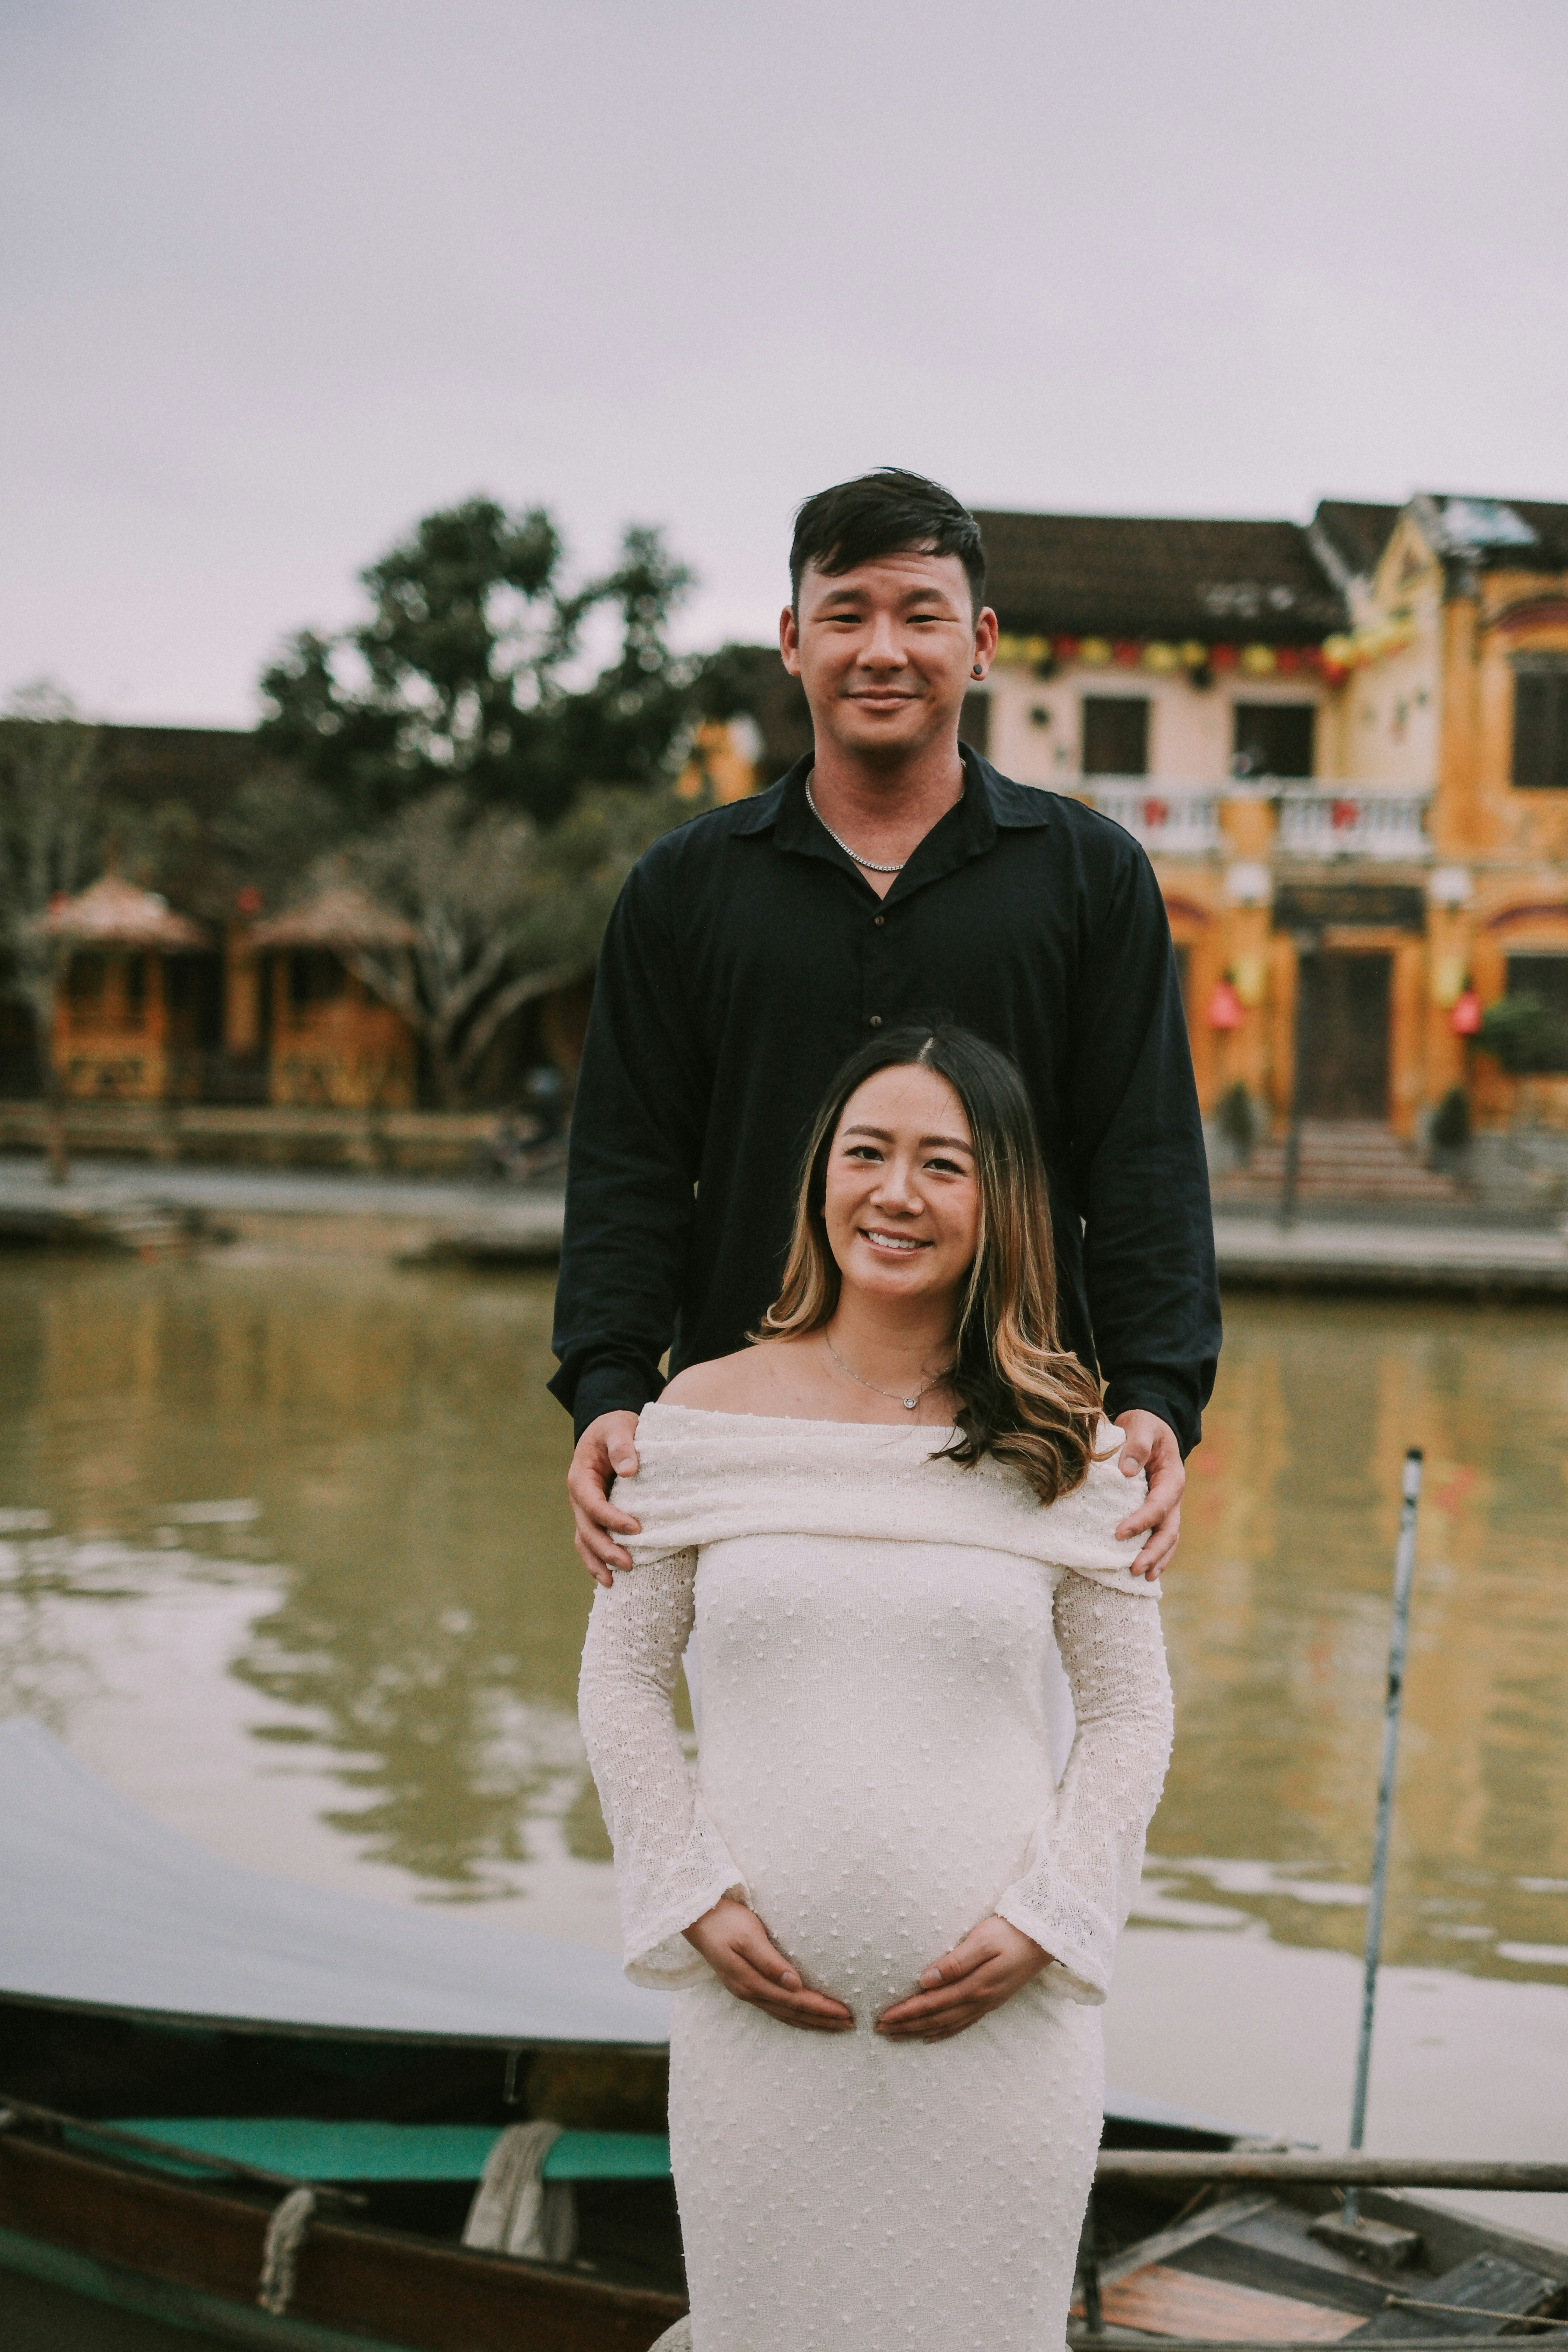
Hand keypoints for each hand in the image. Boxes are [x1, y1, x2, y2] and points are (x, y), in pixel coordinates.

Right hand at [568, 1411, 642, 1586]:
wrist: (609, 1429)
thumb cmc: (614, 1428)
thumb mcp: (618, 1428)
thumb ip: (622, 1445)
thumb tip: (629, 1470)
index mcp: (580, 1477)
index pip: (592, 1503)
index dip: (611, 1518)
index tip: (635, 1528)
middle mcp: (579, 1497)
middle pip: (586, 1529)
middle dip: (605, 1549)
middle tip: (628, 1564)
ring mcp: (584, 1509)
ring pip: (585, 1541)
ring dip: (598, 1562)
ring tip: (614, 1582)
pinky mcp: (595, 1516)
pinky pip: (591, 1541)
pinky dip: (597, 1560)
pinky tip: (609, 1577)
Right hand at [683, 1898, 854, 2032]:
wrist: (696, 1917)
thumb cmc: (725, 1921)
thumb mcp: (748, 1936)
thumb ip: (770, 1961)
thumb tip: (795, 1984)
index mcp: (752, 1982)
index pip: (795, 2000)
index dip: (821, 2008)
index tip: (846, 2012)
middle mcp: (750, 1992)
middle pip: (793, 2013)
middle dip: (822, 2020)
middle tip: (850, 2024)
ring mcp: (746, 1991)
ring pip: (784, 2014)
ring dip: (810, 2021)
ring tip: (834, 2025)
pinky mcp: (745, 1985)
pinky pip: (776, 2008)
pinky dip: (794, 2016)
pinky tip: (802, 2017)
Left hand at [875, 1916, 1049, 2043]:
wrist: (1044, 1937)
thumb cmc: (1011, 1932)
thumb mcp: (982, 1940)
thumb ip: (954, 1962)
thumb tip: (924, 1980)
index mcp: (974, 1986)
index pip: (931, 2003)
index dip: (905, 2012)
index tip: (882, 2017)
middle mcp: (978, 2000)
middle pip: (935, 2018)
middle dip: (906, 2025)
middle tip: (880, 2030)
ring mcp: (986, 2003)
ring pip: (946, 2024)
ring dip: (920, 2031)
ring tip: (897, 2036)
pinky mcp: (992, 2001)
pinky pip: (963, 2023)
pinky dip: (945, 2032)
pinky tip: (932, 2036)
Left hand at [1111, 1408, 1182, 1580]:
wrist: (1152, 1425)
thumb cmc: (1145, 1425)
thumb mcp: (1142, 1426)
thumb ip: (1136, 1445)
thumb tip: (1126, 1472)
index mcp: (1172, 1478)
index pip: (1159, 1505)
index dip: (1141, 1521)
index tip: (1119, 1533)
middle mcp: (1173, 1496)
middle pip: (1169, 1530)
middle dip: (1153, 1552)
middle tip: (1134, 1569)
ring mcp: (1169, 1506)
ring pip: (1169, 1538)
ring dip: (1157, 1559)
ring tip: (1142, 1577)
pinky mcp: (1159, 1511)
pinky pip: (1162, 1537)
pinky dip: (1156, 1555)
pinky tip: (1145, 1570)